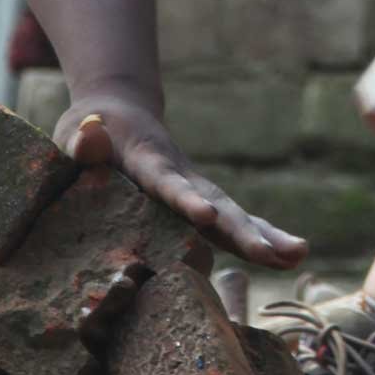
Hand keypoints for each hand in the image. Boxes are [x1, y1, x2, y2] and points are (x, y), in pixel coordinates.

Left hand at [53, 93, 307, 270]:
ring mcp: (196, 189)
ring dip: (265, 236)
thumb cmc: (87, 134)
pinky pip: (233, 225)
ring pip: (234, 214)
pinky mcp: (202, 202)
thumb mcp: (75, 135)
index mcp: (146, 162)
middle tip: (268, 252)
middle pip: (215, 202)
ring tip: (299, 255)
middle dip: (241, 230)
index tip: (205, 216)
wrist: (117, 115)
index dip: (184, 199)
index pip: (165, 182)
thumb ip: (82, 142)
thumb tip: (91, 134)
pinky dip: (260, 239)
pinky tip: (289, 259)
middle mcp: (181, 175)